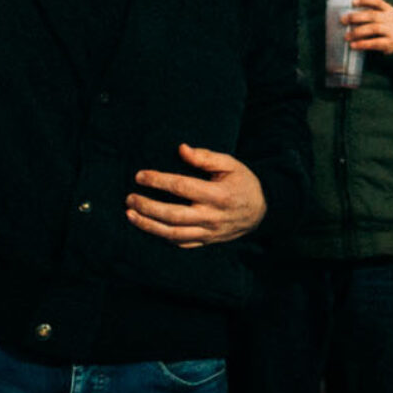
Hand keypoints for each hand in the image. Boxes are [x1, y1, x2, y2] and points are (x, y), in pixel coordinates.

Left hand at [128, 144, 267, 247]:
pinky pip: (181, 244)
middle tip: (130, 198)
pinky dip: (162, 237)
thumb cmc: (244, 183)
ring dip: (148, 225)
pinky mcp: (207, 241)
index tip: (140, 176)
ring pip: (173, 234)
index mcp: (218, 195)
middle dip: (147, 207)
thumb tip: (182, 149)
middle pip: (173, 214)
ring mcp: (208, 232)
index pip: (182, 187)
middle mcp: (212, 216)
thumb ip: (206, 157)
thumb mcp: (231, 164)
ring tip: (130, 215)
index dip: (159, 181)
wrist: (262, 212)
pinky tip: (149, 227)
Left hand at [343, 0, 392, 54]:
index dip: (365, 0)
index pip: (377, 1)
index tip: (352, 2)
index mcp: (387, 9)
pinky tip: (353, 45)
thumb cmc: (385, 26)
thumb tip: (347, 16)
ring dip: (358, 32)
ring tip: (346, 36)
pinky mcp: (390, 43)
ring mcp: (391, 31)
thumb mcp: (382, 16)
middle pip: (373, 15)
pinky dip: (363, 44)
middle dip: (356, 17)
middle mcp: (390, 18)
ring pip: (374, 29)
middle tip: (343, 20)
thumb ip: (370, 14)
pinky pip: (375, 43)